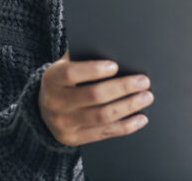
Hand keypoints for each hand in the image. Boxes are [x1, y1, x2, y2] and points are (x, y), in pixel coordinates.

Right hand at [38, 51, 152, 145]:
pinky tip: (140, 118)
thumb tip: (116, 52)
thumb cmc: (64, 81)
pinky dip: (126, 126)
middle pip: (93, 95)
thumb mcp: (66, 65)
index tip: (115, 66)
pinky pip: (105, 133)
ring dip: (128, 106)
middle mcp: (54, 103)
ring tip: (146, 97)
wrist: (44, 109)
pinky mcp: (74, 138)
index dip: (94, 70)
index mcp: (51, 79)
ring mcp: (64, 124)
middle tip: (143, 81)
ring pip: (102, 116)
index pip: (71, 74)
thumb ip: (84, 58)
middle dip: (122, 88)